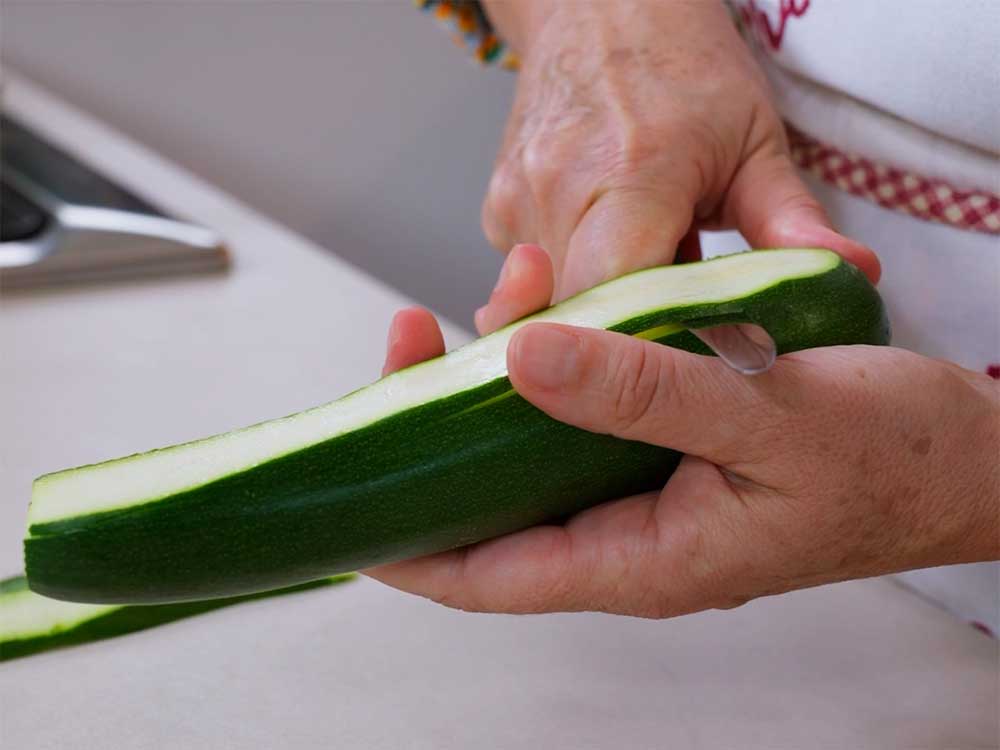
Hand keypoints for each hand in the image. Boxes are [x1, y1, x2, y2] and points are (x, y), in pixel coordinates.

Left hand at [367, 306, 998, 616]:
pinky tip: (555, 316)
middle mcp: (636, 538)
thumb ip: (643, 391)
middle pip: (500, 509)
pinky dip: (561, 373)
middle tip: (413, 341)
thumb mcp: (766, 416)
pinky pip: (590, 425)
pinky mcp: (671, 457)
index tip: (347, 495)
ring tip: (490, 302)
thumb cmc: (891, 456)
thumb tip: (520, 360)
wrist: (967, 456)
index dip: (410, 547)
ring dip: (502, 387)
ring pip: (541, 458)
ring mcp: (652, 498)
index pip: (493, 576)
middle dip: (438, 432)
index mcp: (649, 559)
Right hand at [473, 0, 879, 334]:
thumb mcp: (753, 140)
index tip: (681, 383)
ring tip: (642, 280)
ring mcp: (516, 203)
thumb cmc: (679, 67)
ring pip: (548, 308)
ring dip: (597, 318)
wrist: (595, 7)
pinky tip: (606, 257)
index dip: (646, 350)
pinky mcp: (497, 211)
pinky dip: (570, 289)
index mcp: (632, 172)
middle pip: (577, 320)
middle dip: (620, 348)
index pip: (619, 298)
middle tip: (665, 352)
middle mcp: (558, 192)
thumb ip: (791, 222)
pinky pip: (530, 280)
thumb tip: (851, 278)